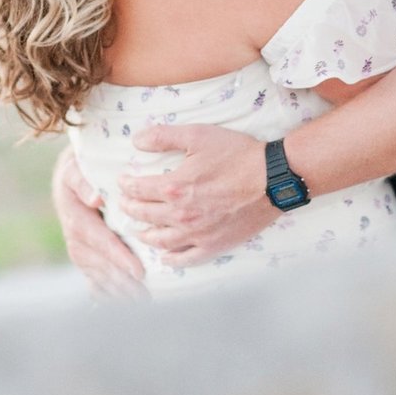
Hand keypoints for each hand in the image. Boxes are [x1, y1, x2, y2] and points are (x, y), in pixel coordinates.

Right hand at [51, 145, 146, 299]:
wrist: (69, 179)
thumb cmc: (80, 171)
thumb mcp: (76, 168)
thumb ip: (83, 181)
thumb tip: (95, 199)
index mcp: (75, 217)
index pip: (100, 240)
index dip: (118, 257)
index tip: (138, 271)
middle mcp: (75, 239)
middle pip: (100, 265)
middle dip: (122, 282)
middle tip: (145, 295)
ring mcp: (79, 252)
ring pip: (98, 276)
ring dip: (118, 291)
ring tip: (141, 302)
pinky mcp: (84, 259)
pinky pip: (93, 281)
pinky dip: (107, 294)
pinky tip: (122, 304)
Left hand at [118, 124, 275, 266]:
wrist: (272, 178)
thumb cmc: (237, 154)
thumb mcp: (198, 135)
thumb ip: (164, 136)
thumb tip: (136, 140)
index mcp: (174, 187)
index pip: (138, 189)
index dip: (126, 185)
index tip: (122, 181)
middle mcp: (181, 215)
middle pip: (144, 215)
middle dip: (130, 208)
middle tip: (125, 203)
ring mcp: (196, 234)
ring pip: (159, 240)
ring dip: (143, 234)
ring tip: (138, 229)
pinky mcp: (213, 246)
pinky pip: (186, 259)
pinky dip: (171, 259)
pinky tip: (164, 256)